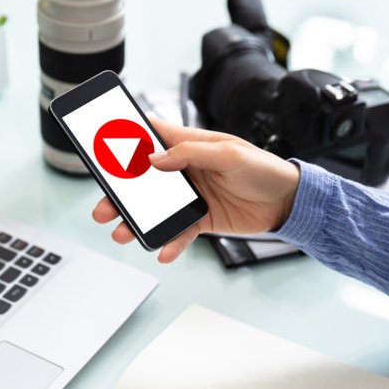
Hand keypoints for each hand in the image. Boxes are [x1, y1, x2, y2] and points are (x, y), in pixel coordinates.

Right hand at [92, 118, 300, 262]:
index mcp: (188, 145)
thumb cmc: (263, 169)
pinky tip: (162, 251)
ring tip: (123, 233)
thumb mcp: (229, 154)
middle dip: (120, 194)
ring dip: (136, 222)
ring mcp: (190, 196)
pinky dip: (169, 243)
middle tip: (103, 207)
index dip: (125, 140)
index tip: (101, 148)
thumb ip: (191, 154)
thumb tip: (155, 160)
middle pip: (142, 181)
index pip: (150, 137)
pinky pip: (178, 232)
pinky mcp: (200, 220)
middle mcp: (184, 170)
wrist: (288, 202)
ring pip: (154, 210)